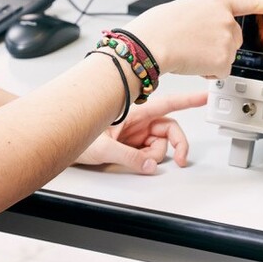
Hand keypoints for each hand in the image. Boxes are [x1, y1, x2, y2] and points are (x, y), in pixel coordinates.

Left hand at [75, 91, 207, 173]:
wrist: (58, 141)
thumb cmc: (73, 132)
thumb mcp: (102, 148)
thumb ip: (129, 158)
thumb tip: (149, 166)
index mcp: (132, 111)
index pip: (166, 103)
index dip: (188, 100)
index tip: (204, 95)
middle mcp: (137, 120)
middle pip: (170, 129)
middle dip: (176, 144)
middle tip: (179, 160)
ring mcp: (135, 132)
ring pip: (161, 143)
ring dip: (156, 155)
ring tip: (137, 160)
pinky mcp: (132, 144)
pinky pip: (150, 153)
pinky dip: (148, 161)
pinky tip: (135, 162)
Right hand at [123, 0, 262, 77]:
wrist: (152, 43)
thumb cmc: (159, 26)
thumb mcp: (186, 9)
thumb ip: (205, 16)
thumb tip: (207, 30)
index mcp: (217, 2)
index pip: (250, 1)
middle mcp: (226, 20)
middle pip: (235, 38)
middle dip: (220, 44)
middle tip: (196, 44)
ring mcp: (227, 40)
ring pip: (228, 56)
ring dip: (213, 59)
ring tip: (191, 52)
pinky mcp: (224, 60)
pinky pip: (222, 71)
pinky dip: (210, 71)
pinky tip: (194, 63)